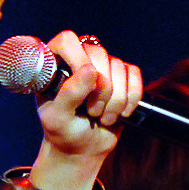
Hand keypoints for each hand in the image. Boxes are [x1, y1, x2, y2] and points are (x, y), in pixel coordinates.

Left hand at [30, 31, 142, 189]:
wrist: (82, 148)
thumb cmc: (62, 131)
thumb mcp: (58, 117)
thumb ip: (69, 94)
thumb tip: (89, 70)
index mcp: (54, 65)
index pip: (67, 41)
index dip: (78, 59)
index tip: (82, 86)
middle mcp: (77, 60)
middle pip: (98, 53)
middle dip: (100, 88)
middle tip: (91, 111)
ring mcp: (101, 67)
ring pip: (119, 66)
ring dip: (115, 98)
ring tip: (101, 116)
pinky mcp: (121, 78)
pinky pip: (135, 75)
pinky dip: (131, 97)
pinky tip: (120, 113)